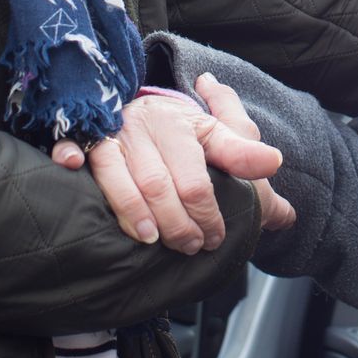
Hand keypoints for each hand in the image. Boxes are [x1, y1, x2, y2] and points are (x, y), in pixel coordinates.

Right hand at [51, 82, 288, 252]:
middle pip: (160, 184)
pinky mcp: (81, 139)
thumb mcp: (218, 143)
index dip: (208, 215)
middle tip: (190, 247)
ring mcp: (112, 133)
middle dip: (176, 224)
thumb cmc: (182, 136)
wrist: (137, 110)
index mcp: (182, 123)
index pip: (198, 179)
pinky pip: (72, 147)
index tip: (216, 238)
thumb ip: (250, 175)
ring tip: (153, 241)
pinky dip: (71, 157)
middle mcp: (146, 124)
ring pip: (120, 178)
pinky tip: (73, 170)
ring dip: (135, 214)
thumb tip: (286, 214)